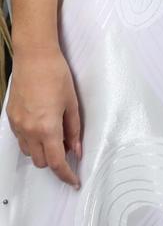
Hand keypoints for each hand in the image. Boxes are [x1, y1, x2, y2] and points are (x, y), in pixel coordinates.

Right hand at [7, 46, 81, 187]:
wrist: (34, 56)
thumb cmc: (55, 74)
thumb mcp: (72, 102)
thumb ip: (74, 129)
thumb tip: (76, 149)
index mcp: (47, 127)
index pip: (56, 162)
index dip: (66, 175)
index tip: (73, 180)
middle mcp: (29, 130)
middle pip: (41, 162)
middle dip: (55, 160)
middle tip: (67, 147)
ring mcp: (17, 125)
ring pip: (29, 153)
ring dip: (42, 150)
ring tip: (53, 133)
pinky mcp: (11, 118)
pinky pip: (20, 139)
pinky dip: (31, 139)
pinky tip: (40, 124)